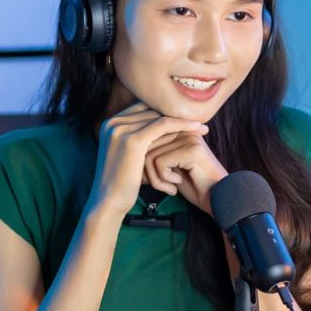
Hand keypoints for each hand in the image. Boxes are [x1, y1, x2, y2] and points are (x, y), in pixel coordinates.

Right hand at [88, 103, 207, 218]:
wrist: (109, 201)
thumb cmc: (122, 183)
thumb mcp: (127, 155)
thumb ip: (138, 140)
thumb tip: (158, 131)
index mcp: (110, 123)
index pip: (143, 109)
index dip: (164, 112)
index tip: (184, 117)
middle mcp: (113, 122)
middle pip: (151, 111)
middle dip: (175, 115)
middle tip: (198, 119)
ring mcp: (121, 129)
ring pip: (159, 117)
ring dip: (182, 120)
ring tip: (201, 125)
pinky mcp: (133, 140)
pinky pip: (163, 125)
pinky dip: (181, 125)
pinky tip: (196, 127)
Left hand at [144, 130, 228, 214]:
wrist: (216, 200)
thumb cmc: (192, 185)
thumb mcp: (169, 165)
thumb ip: (153, 151)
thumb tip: (128, 147)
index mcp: (179, 129)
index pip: (146, 136)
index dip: (142, 160)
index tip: (151, 178)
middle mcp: (184, 129)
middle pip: (145, 145)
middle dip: (146, 171)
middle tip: (160, 186)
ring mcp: (189, 138)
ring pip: (149, 154)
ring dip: (154, 177)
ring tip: (168, 187)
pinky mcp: (191, 149)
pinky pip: (159, 162)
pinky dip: (162, 179)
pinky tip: (175, 186)